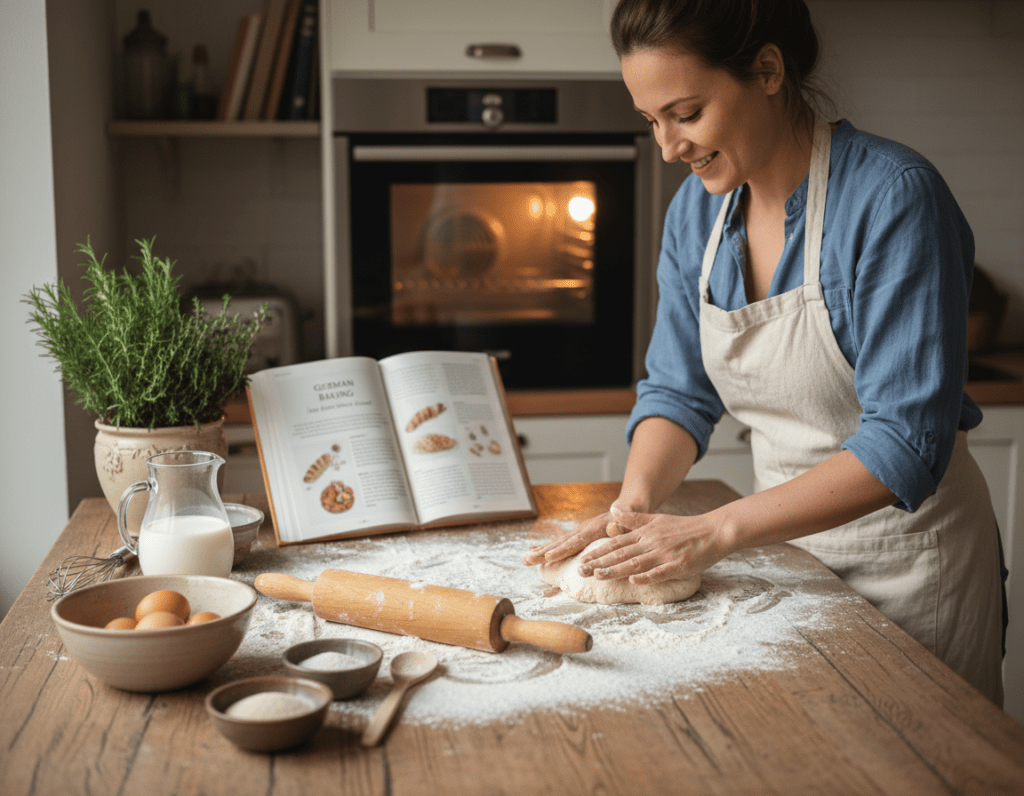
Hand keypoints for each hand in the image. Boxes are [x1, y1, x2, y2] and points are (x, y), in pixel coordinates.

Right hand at [522, 502, 636, 565]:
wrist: (630, 505)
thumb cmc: (634, 515)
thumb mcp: (632, 520)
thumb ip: (624, 525)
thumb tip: (613, 527)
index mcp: (595, 528)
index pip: (575, 541)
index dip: (561, 550)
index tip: (548, 557)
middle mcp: (584, 529)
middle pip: (561, 542)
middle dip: (543, 553)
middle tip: (527, 561)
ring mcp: (580, 531)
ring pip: (558, 543)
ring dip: (541, 552)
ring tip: (525, 560)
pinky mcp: (580, 535)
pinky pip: (561, 544)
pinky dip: (548, 549)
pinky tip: (534, 552)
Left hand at [578, 510, 726, 585]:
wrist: (713, 531)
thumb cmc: (684, 527)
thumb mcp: (657, 519)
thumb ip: (634, 518)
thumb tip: (612, 511)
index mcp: (645, 532)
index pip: (616, 542)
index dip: (598, 551)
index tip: (582, 559)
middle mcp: (652, 542)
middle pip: (621, 553)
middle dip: (600, 562)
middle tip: (581, 571)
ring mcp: (665, 554)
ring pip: (636, 563)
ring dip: (616, 569)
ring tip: (599, 576)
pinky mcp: (678, 565)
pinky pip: (660, 572)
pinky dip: (646, 576)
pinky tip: (633, 581)